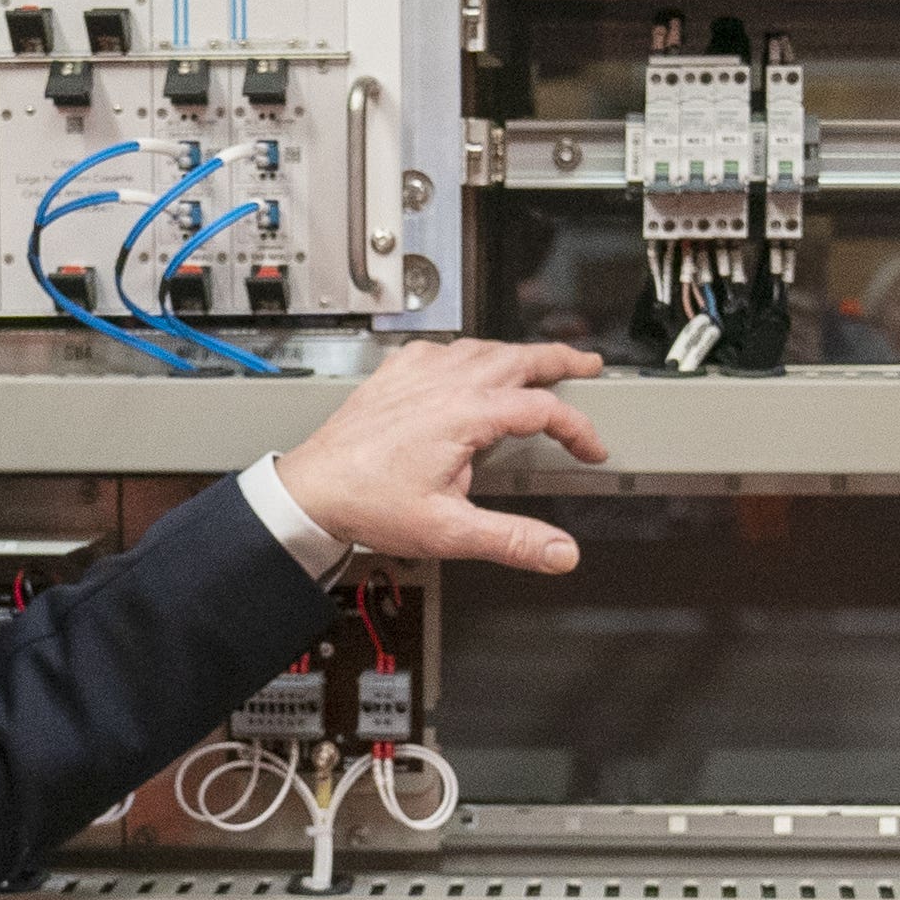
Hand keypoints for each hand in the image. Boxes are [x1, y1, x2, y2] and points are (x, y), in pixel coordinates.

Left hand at [273, 339, 607, 572]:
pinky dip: (469, 353)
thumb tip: (559, 551)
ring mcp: (414, 375)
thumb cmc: (367, 503)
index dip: (577, 428)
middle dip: (560, 360)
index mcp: (464, 414)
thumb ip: (511, 539)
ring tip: (539, 364)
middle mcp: (442, 384)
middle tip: (587, 366)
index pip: (543, 409)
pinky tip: (470, 364)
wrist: (310, 490)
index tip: (590, 449)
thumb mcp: (448, 530)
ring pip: (481, 348)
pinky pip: (442, 350)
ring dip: (517, 355)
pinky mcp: (392, 376)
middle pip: (518, 358)